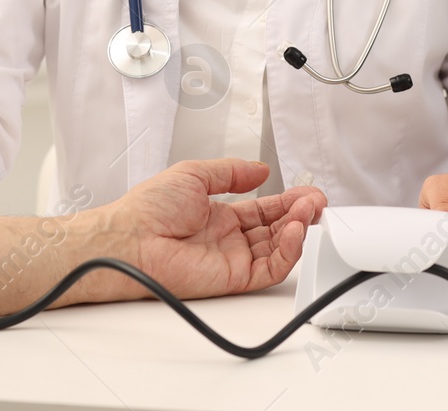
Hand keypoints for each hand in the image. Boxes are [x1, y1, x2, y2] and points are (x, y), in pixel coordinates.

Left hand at [102, 159, 325, 301]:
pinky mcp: (234, 278)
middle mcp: (228, 239)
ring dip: (298, 230)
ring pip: (278, 249)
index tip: (307, 192)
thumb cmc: (149, 208)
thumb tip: (260, 169)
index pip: (263, 209)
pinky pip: (270, 269)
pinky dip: (287, 252)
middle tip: (317, 202)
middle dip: (299, 214)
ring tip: (309, 211)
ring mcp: (232, 259)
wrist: (131, 238)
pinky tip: (293, 231)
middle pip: (275, 229)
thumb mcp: (194, 174)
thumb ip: (230, 172)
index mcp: (218, 215)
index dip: (287, 201)